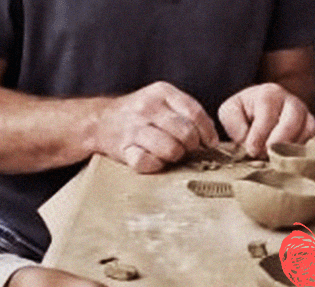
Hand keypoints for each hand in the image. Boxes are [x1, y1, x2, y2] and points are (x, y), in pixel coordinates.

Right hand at [95, 81, 218, 173]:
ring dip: (175, 156)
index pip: (194, 113)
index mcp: (162, 92)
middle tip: (186, 149)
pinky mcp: (123, 148)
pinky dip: (155, 165)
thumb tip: (212, 138)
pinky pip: (148, 163)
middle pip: (186, 134)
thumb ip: (188, 113)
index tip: (210, 143)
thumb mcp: (164, 101)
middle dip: (191, 146)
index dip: (207, 132)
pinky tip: (153, 159)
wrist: (101, 120)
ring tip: (169, 153)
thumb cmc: (142, 114)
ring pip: (171, 149)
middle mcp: (148, 107)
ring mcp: (134, 128)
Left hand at [218, 83, 314, 158]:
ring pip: (310, 133)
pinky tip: (295, 165)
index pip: (267, 115)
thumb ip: (233, 124)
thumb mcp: (231, 112)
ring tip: (279, 163)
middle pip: (293, 121)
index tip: (251, 150)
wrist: (270, 111)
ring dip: (294, 151)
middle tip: (267, 156)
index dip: (259, 136)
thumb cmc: (247, 113)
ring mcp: (308, 117)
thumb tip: (245, 141)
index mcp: (270, 94)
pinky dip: (310, 156)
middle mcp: (293, 103)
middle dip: (279, 142)